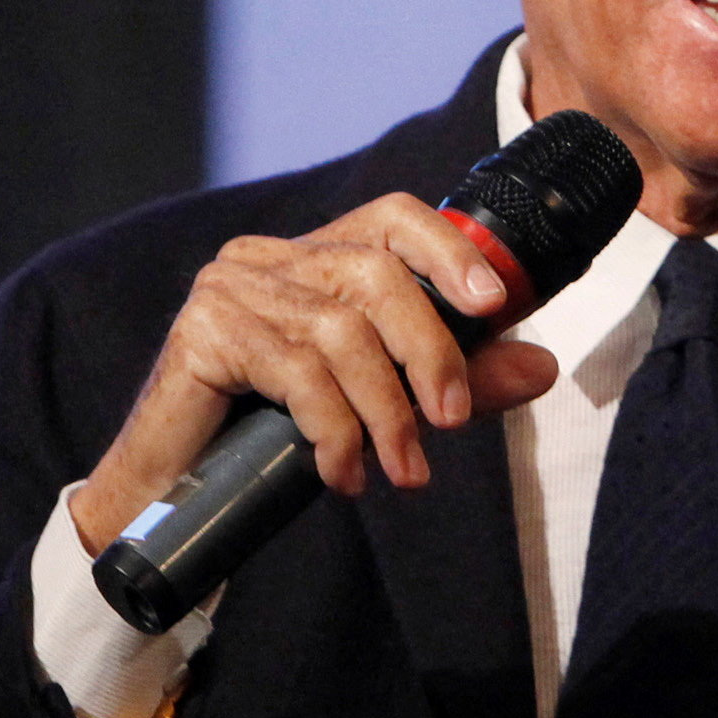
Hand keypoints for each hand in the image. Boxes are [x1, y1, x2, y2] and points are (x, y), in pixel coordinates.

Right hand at [69, 195, 564, 554]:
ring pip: (341, 332)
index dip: (449, 249)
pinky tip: (343, 474)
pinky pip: (296, 372)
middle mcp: (269, 258)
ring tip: (403, 470)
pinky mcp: (202, 331)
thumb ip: (460, 380)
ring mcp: (230, 288)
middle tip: (454, 423)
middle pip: (375, 274)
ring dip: (386, 412)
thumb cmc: (281, 444)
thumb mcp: (386, 406)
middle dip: (430, 353)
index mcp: (315, 258)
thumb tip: (543, 365)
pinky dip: (334, 430)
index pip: (392, 217)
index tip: (496, 304)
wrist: (175, 500)